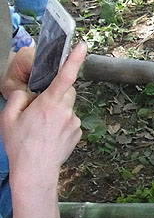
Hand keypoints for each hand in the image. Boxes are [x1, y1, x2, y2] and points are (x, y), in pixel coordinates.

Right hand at [0, 43, 85, 174]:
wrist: (35, 171)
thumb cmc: (20, 145)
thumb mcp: (8, 118)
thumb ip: (17, 98)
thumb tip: (27, 93)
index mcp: (49, 104)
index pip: (65, 76)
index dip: (74, 59)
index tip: (82, 45)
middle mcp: (66, 111)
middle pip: (65, 92)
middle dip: (55, 94)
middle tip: (38, 109)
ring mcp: (74, 122)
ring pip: (67, 108)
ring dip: (57, 111)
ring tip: (41, 127)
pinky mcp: (78, 132)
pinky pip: (70, 121)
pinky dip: (61, 123)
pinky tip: (49, 135)